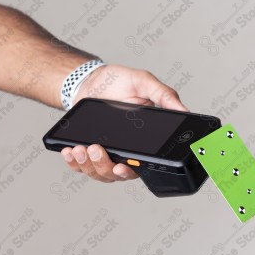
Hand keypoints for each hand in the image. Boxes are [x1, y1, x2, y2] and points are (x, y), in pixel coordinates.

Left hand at [60, 64, 188, 182]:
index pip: (140, 165)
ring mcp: (106, 152)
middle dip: (104, 166)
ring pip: (98, 173)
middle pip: (117, 174)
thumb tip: (185, 110)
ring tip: (80, 148)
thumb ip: (164, 95)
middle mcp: (126, 151)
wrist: (91, 80)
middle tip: (96, 149)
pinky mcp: (87, 151)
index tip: (121, 168)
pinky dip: (73, 163)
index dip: (130, 172)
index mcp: (143, 140)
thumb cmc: (120, 82)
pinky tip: (69, 151)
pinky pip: (80, 167)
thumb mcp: (145, 83)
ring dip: (88, 164)